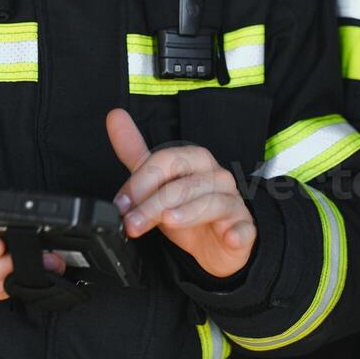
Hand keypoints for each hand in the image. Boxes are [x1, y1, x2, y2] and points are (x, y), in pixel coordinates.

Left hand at [107, 108, 256, 277]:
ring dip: (185, 214)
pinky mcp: (244, 227)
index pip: (166, 161)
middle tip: (132, 223)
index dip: (140, 182)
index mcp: (195, 160)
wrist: (216, 242)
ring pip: (210, 203)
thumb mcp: (158, 182)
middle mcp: (217, 176)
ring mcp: (233, 201)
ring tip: (166, 222)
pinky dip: (238, 232)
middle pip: (184, 183)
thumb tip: (115, 116)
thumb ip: (136, 153)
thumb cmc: (187, 208)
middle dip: (154, 203)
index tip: (121, 203)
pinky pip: (244, 228)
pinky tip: (229, 237)